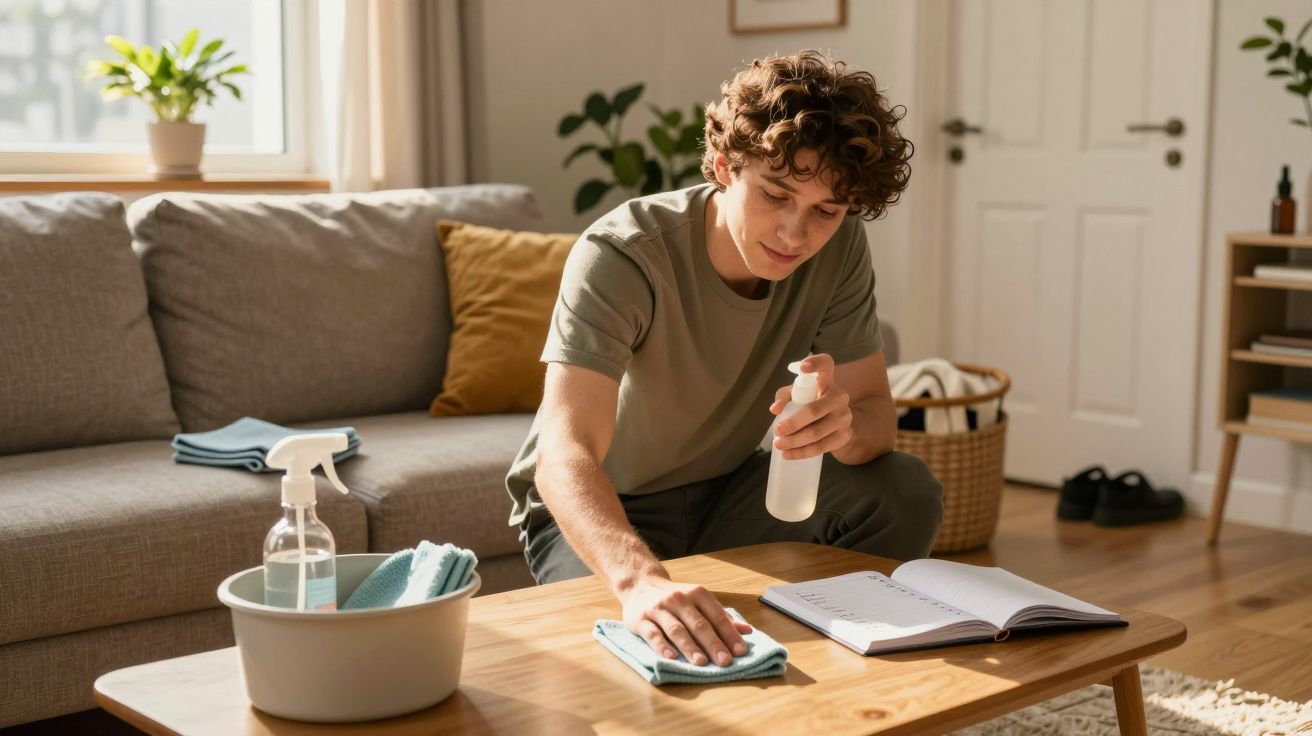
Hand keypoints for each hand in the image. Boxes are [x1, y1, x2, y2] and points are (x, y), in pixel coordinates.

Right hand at [618, 576, 752, 665]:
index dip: (729, 634)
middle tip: (725, 661)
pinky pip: (652, 634)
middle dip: (713, 644)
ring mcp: (658, 609)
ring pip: (676, 630)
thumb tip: (747, 631)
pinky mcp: (640, 619)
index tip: (740, 652)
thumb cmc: (675, 598)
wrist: (639, 584)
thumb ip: (721, 616)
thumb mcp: (699, 601)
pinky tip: (671, 658)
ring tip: (701, 662)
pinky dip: (662, 646)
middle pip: (699, 624)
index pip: (717, 616)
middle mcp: (678, 599)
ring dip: (690, 647)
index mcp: (697, 594)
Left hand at [769, 353, 853, 459]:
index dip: (816, 363)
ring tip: (779, 444)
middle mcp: (839, 397)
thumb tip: (775, 409)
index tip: (803, 367)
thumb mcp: (798, 396)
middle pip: (814, 410)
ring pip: (816, 432)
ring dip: (794, 441)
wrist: (838, 424)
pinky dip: (802, 452)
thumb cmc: (812, 404)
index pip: (826, 364)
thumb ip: (785, 397)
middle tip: (777, 430)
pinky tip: (789, 454)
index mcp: (827, 381)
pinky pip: (821, 447)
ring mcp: (845, 417)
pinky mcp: (844, 435)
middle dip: (793, 423)